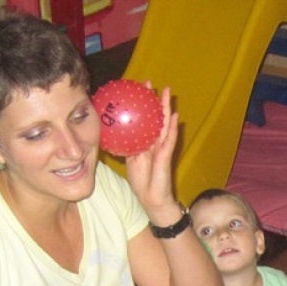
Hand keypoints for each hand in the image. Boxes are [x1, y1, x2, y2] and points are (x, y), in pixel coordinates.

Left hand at [125, 85, 179, 210]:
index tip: (136, 89)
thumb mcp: (129, 160)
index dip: (140, 105)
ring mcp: (162, 148)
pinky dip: (172, 129)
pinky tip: (175, 117)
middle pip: (155, 117)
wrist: (152, 199)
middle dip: (154, 100)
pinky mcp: (166, 156)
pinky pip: (169, 140)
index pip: (143, 120)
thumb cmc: (141, 182)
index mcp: (145, 142)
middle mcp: (155, 142)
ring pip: (164, 124)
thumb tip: (111, 131)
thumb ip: (125, 146)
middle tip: (150, 83)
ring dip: (166, 108)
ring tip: (167, 93)